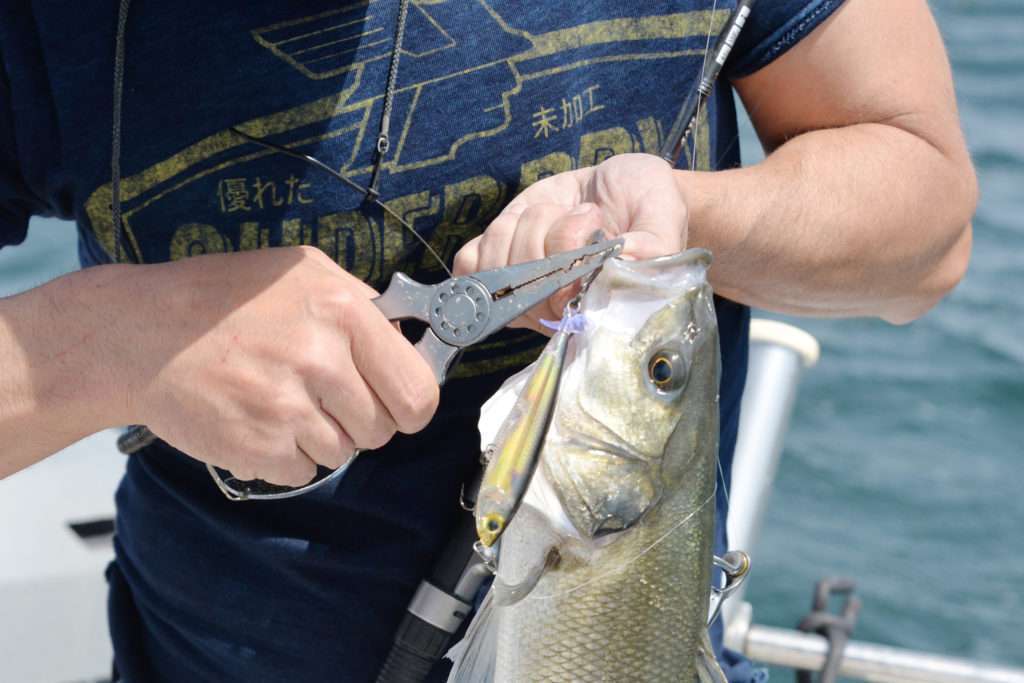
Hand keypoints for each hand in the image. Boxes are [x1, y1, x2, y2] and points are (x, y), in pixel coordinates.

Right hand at [119, 246, 438, 485]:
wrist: (140, 333)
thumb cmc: (224, 298)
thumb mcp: (304, 272)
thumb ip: (363, 305)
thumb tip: (411, 341)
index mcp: (344, 312)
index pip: (418, 391)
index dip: (409, 403)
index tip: (394, 400)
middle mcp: (322, 360)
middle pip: (383, 429)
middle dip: (361, 420)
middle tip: (324, 397)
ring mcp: (288, 407)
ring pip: (343, 453)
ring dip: (320, 436)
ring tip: (280, 400)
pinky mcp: (259, 447)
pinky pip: (303, 472)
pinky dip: (285, 456)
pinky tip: (258, 420)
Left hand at [454, 153, 687, 332]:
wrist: (626, 191)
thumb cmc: (650, 208)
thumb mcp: (664, 218)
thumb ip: (652, 246)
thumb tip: (621, 260)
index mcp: (591, 312)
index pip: (556, 307)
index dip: (565, 268)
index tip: (595, 232)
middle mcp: (552, 311)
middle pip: (522, 281)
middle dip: (553, 233)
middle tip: (588, 217)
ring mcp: (521, 290)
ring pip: (495, 264)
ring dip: (528, 224)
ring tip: (563, 215)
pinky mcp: (498, 263)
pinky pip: (469, 264)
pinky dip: (492, 236)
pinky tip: (524, 223)